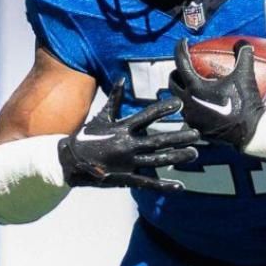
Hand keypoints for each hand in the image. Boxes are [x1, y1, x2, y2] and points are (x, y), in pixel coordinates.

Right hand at [56, 81, 199, 190]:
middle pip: (158, 140)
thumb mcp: (101, 117)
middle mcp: (127, 145)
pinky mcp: (126, 178)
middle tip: (197, 133)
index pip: (146, 116)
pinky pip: (148, 182)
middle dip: (178, 136)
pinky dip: (164, 185)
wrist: (69, 161)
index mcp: (122, 128)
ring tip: (194, 153)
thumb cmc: (85, 137)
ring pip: (157, 160)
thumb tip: (121, 78)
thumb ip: (114, 98)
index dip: (163, 109)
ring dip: (177, 157)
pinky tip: (180, 187)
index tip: (179, 104)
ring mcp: (128, 163)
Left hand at [169, 39, 265, 149]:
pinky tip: (201, 103)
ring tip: (192, 85)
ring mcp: (191, 118)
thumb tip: (243, 42)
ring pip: (178, 100)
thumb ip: (243, 55)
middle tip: (185, 67)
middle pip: (173, 83)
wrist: (250, 132)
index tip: (183, 42)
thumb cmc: (246, 103)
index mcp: (195, 88)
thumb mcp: (246, 75)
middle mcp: (188, 103)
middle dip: (176, 73)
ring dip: (182, 90)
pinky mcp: (196, 128)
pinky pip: (188, 113)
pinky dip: (191, 105)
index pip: (181, 63)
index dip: (180, 49)